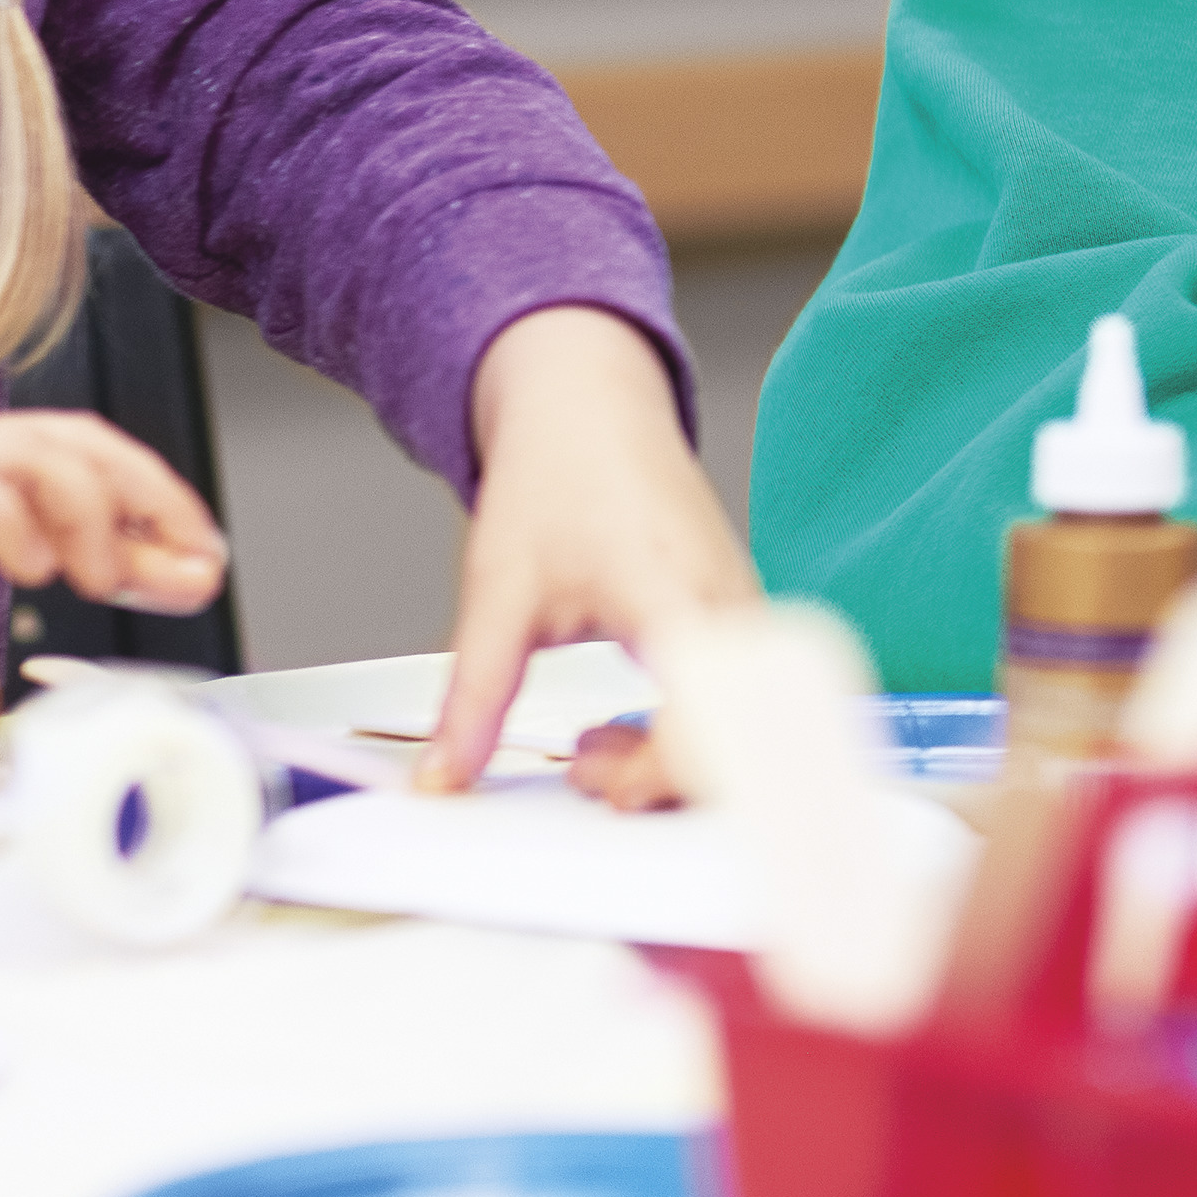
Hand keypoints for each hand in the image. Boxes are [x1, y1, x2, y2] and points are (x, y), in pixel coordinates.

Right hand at [0, 407, 226, 640]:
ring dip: (98, 516)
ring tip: (107, 578)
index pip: (70, 454)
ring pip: (46, 454)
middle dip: (154, 499)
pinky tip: (36, 569)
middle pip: (79, 441)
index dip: (142, 496)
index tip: (190, 552)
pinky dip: (20, 526)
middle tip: (196, 564)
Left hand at [424, 308, 759, 792]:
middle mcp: (733, 608)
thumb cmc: (561, 478)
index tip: (603, 789)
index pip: (709, 718)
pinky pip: (742, 700)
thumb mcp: (500, 593)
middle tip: (589, 772)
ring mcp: (745, 614)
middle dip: (673, 779)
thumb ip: (474, 697)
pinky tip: (630, 721)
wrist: (591, 408)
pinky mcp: (739, 619)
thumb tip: (446, 774)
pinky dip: (691, 732)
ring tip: (599, 747)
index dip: (665, 773)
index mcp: (678, 598)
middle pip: (749, 733)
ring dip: (680, 757)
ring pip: (750, 721)